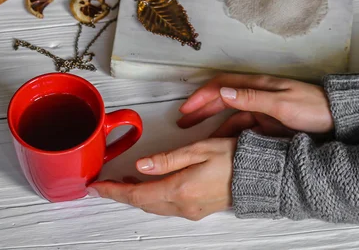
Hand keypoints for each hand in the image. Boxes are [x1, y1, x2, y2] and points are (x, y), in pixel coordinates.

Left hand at [88, 138, 234, 219]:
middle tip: (105, 185)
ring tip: (124, 183)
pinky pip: (167, 206)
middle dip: (122, 194)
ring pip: (154, 206)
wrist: (261, 175)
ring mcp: (191, 210)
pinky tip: (151, 187)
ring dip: (137, 196)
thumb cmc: (235, 157)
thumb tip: (142, 164)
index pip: (137, 194)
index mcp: (180, 189)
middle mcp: (183, 205)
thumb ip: (169, 159)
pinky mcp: (199, 209)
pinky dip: (153, 197)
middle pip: (142, 203)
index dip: (114, 191)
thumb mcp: (200, 149)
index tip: (97, 188)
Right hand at [177, 74, 333, 136]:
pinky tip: (218, 144)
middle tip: (181, 121)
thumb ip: (252, 98)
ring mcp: (263, 109)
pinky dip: (226, 134)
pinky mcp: (268, 123)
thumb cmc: (314, 109)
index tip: (186, 108)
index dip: (202, 95)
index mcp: (259, 85)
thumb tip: (222, 92)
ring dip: (211, 122)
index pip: (223, 86)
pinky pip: (242, 127)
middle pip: (222, 98)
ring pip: (230, 114)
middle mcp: (258, 95)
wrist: (339, 120)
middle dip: (200, 108)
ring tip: (193, 135)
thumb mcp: (282, 104)